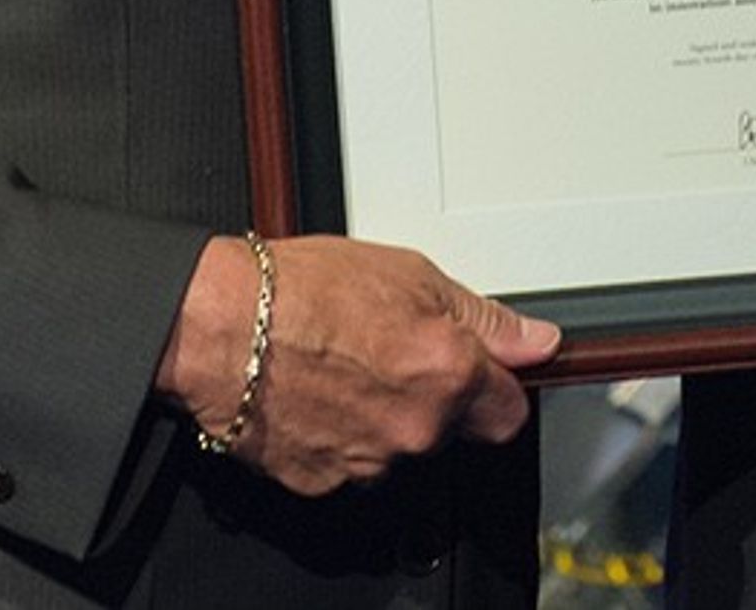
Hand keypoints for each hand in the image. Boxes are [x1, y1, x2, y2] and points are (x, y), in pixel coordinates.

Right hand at [159, 233, 559, 493]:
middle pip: (451, 431)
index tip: (482, 375)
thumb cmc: (301, 291)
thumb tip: (536, 341)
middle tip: (391, 355)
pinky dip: (340, 437)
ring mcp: (369, 462)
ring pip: (398, 449)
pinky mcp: (322, 482)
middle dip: (434, 400)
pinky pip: (349, 464)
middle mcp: (416, 428)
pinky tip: (317, 395)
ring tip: (344, 368)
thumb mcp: (409, 273)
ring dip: (383, 419)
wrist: (219, 327)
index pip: (510, 412)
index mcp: (448, 374)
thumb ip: (483, 317)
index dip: (495, 389)